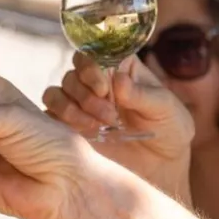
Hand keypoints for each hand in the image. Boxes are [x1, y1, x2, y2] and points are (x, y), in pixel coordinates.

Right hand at [43, 53, 193, 191]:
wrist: (160, 165)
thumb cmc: (168, 129)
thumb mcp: (165, 108)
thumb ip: (141, 94)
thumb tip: (118, 79)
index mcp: (120, 67)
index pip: (94, 53)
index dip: (92, 67)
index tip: (105, 88)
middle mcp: (95, 82)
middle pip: (73, 73)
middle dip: (87, 94)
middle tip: (110, 115)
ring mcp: (79, 104)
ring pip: (56, 92)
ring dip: (72, 108)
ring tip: (98, 126)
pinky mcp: (68, 127)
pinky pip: (49, 116)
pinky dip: (61, 122)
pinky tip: (86, 133)